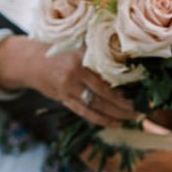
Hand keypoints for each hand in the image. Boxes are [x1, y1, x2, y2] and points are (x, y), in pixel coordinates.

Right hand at [0, 36, 137, 126]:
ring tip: (131, 118)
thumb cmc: (59, 53)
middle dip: (124, 105)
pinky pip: (84, 112)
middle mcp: (74, 74)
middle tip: (141, 110)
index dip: (124, 88)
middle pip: (104, 94)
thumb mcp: (77, 48)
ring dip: (116, 115)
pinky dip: (101, 119)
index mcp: (81, 59)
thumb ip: (96, 57)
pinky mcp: (62, 99)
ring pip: (96, 106)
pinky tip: (115, 123)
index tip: (141, 93)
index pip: (107, 77)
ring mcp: (67, 89)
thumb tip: (126, 65)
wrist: (30, 62)